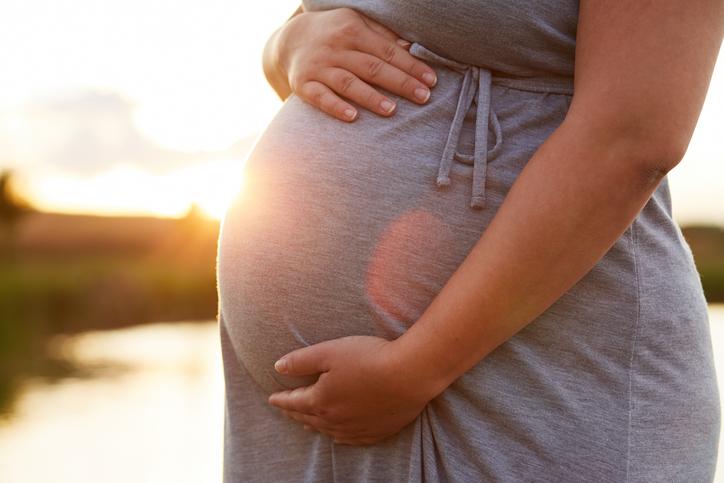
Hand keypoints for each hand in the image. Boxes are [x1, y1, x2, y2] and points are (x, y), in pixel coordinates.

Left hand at [267, 335, 439, 444]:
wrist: (410, 374)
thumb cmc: (369, 358)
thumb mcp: (329, 351)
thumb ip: (301, 360)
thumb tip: (277, 367)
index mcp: (321, 400)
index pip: (294, 402)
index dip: (281, 399)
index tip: (272, 398)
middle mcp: (335, 419)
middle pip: (308, 418)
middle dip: (294, 413)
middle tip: (286, 409)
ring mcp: (356, 428)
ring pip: (327, 431)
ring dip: (314, 426)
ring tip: (306, 423)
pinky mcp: (376, 432)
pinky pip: (350, 439)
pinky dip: (338, 436)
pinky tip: (337, 436)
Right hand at [273, 7, 437, 121]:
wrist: (288, 41)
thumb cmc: (334, 34)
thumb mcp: (356, 25)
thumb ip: (382, 37)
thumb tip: (412, 47)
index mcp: (352, 29)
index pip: (387, 50)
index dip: (410, 66)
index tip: (431, 80)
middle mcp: (335, 47)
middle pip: (372, 67)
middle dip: (400, 83)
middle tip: (423, 97)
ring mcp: (318, 67)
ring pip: (348, 83)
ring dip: (371, 97)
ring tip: (392, 110)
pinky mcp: (303, 85)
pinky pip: (320, 98)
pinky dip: (335, 107)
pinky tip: (352, 117)